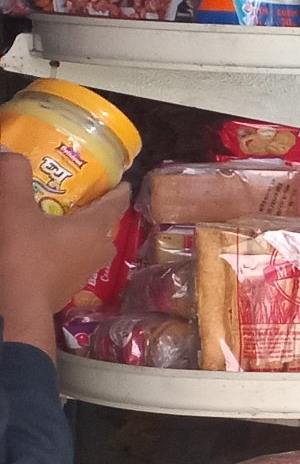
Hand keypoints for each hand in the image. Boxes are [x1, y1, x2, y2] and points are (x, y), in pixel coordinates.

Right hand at [0, 152, 130, 361]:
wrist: (13, 308)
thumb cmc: (21, 255)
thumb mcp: (13, 208)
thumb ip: (14, 175)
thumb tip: (12, 155)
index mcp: (93, 230)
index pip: (115, 204)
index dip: (118, 190)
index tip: (123, 182)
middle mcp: (96, 253)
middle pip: (101, 228)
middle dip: (92, 214)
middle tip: (77, 200)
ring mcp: (82, 276)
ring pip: (85, 249)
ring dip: (74, 236)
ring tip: (57, 224)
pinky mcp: (63, 292)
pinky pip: (67, 265)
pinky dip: (59, 255)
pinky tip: (40, 251)